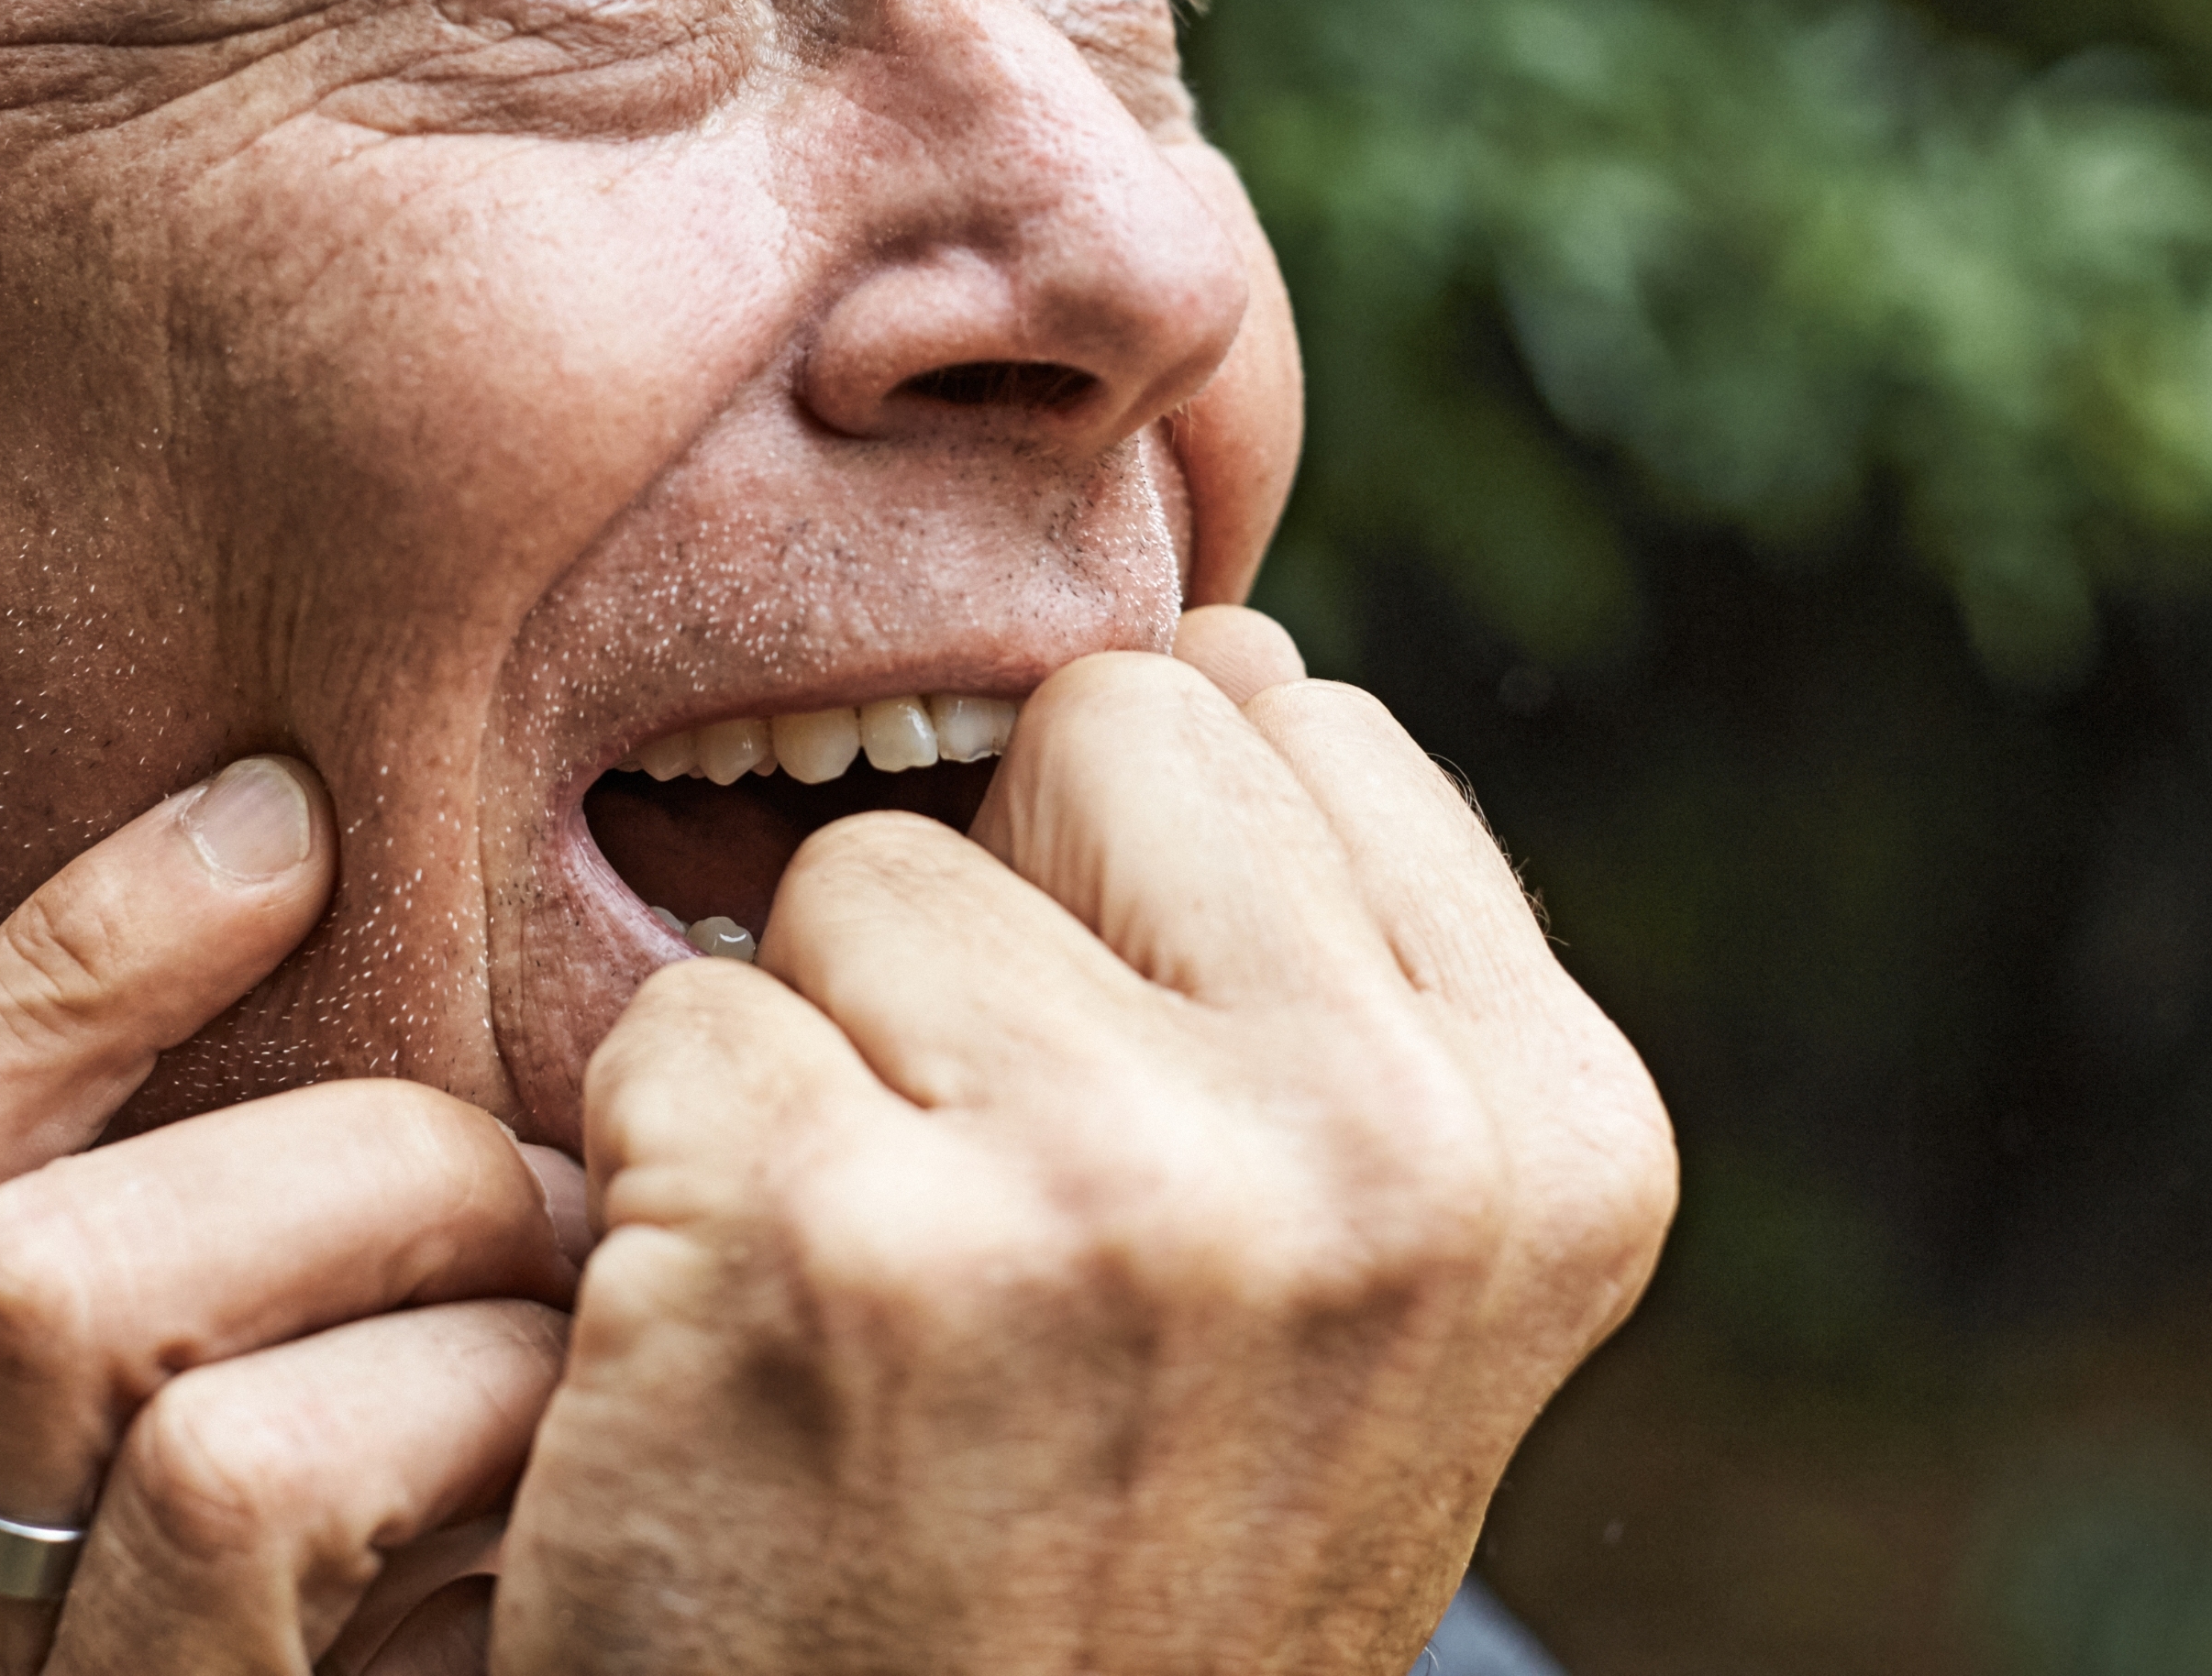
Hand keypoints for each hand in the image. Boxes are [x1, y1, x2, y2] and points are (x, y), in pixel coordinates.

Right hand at [0, 756, 589, 1674]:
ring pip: (63, 1300)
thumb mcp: (437, 1409)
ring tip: (604, 1313)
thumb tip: (390, 891)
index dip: (63, 960)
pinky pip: (234, 1478)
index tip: (283, 810)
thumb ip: (373, 1226)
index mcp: (0, 1483)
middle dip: (335, 1146)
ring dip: (393, 1235)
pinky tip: (594, 1457)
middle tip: (571, 1189)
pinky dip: (442, 1396)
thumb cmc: (578, 1631)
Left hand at [498, 609, 1676, 1675]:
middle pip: (1104, 723)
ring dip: (822, 1060)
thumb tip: (1218, 642)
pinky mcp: (846, 1250)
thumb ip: (1341, 987)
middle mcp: (1386, 1152)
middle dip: (1005, 919)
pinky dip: (656, 1180)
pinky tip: (738, 1372)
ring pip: (865, 872)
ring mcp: (1121, 1195)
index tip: (1131, 1122)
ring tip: (876, 1312)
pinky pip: (674, 1024)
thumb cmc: (1116, 1567)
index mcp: (1554, 1137)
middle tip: (992, 1206)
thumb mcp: (1364, 1303)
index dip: (1146, 890)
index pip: (1288, 717)